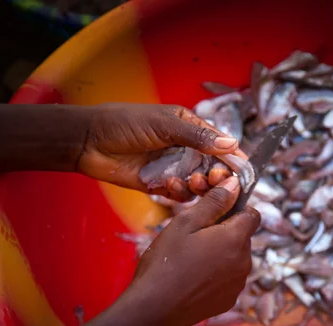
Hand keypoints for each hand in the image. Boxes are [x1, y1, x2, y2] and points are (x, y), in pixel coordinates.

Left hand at [78, 103, 244, 200]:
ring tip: (191, 182)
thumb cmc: (125, 124)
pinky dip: (180, 193)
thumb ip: (198, 137)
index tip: (243, 172)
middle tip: (214, 179)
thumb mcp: (164, 125)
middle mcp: (184, 149)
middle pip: (212, 167)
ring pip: (198, 183)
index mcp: (189, 127)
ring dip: (199, 185)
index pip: (219, 144)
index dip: (232, 158)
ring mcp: (172, 168)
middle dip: (216, 175)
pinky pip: (179, 194)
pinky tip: (169, 186)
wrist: (89, 142)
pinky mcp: (159, 185)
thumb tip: (232, 144)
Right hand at [129, 176, 260, 325]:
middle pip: (242, 237)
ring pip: (236, 257)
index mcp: (236, 239)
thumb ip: (214, 202)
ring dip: (221, 253)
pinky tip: (193, 278)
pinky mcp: (229, 300)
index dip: (235, 209)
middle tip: (194, 236)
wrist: (153, 308)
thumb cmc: (166, 261)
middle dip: (224, 232)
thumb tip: (235, 184)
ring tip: (191, 259)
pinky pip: (229, 278)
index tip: (214, 212)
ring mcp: (238, 284)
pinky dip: (217, 274)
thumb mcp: (186, 222)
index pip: (253, 214)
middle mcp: (244, 262)